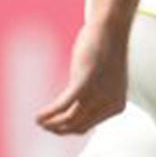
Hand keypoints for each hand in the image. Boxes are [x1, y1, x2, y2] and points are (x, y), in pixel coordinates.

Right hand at [36, 19, 129, 135]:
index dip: (65, 128)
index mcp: (117, 106)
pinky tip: (38, 117)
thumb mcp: (104, 79)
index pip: (85, 126)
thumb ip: (95, 95)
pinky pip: (63, 105)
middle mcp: (110, 104)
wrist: (111, 27)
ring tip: (39, 121)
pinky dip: (49, 113)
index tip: (52, 125)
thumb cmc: (106, 51)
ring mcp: (99, 94)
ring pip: (69, 120)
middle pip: (76, 126)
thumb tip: (75, 107)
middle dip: (56, 129)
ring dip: (51, 123)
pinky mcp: (86, 82)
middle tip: (43, 125)